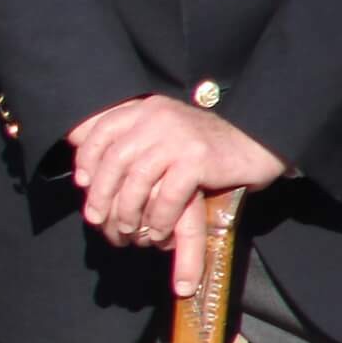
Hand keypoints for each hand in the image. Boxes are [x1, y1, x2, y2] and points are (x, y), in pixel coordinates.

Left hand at [66, 98, 286, 295]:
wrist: (259, 142)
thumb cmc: (206, 146)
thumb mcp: (164, 133)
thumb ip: (132, 138)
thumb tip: (82, 154)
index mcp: (146, 109)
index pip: (102, 130)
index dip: (87, 157)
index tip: (81, 182)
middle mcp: (158, 117)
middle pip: (114, 159)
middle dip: (100, 193)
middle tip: (96, 219)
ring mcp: (179, 137)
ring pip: (137, 179)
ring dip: (127, 210)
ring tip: (127, 230)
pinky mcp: (198, 159)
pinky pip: (167, 195)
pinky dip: (159, 218)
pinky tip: (158, 233)